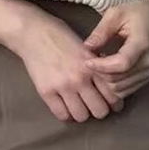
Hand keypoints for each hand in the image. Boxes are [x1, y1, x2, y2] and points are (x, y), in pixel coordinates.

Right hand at [0, 0, 123, 122]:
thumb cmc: (60, 36)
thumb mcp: (85, 47)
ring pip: (82, 116)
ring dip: (82, 113)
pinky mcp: (46, 92)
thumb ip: (97, 65)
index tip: (112, 104)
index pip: (112, 95)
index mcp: (93, 66)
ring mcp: (62, 86)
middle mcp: (80, 78)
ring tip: (78, 106)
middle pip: (100, 111)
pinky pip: (62, 115)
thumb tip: (108, 81)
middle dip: (99, 110)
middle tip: (94, 105)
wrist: (33, 32)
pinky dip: (65, 114)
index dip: (115, 103)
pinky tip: (64, 106)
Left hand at [81, 0, 148, 99]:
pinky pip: (123, 91)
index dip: (102, 66)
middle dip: (99, 72)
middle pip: (117, 79)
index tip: (87, 61)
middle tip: (90, 59)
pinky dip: (110, 84)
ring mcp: (147, 73)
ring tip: (99, 63)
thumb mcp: (116, 14)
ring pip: (118, 88)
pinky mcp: (144, 79)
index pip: (122, 63)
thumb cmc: (136, 15)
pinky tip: (107, 70)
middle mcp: (147, 62)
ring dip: (103, 79)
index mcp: (142, 43)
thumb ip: (101, 31)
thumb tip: (87, 47)